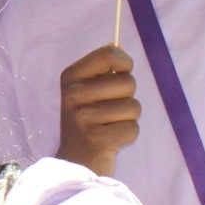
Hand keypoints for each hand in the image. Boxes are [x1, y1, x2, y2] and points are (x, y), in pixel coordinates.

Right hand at [57, 45, 139, 175]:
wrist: (74, 160)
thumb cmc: (87, 121)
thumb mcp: (85, 90)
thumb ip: (101, 69)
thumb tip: (117, 44)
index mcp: (70, 77)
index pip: (109, 54)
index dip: (124, 64)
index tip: (119, 75)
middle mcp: (73, 94)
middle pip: (127, 82)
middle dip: (127, 97)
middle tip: (109, 110)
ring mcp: (83, 117)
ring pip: (133, 106)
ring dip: (128, 118)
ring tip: (110, 125)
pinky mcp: (97, 139)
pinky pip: (133, 128)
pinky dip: (128, 135)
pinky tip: (111, 139)